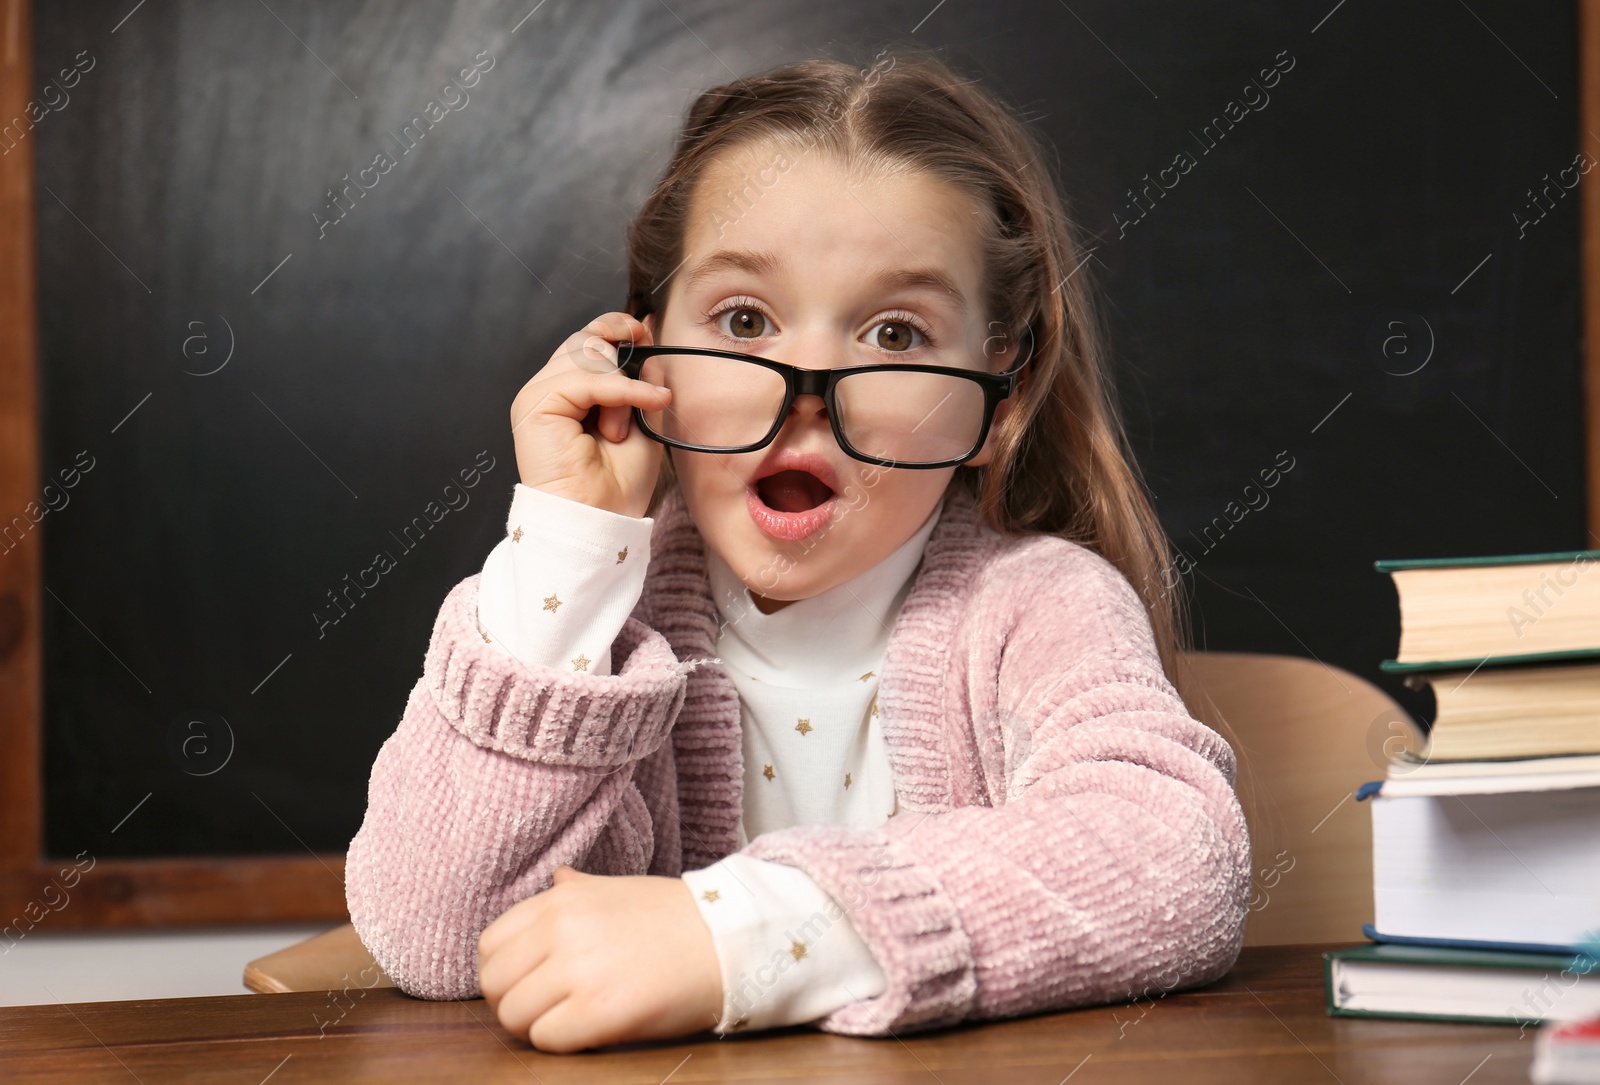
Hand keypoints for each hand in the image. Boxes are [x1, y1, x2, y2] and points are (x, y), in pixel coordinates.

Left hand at [478, 865, 723, 1051]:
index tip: (529, 980)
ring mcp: (578, 971)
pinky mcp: (599, 1012)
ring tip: (572, 1018)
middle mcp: (562, 930)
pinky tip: (592, 1030)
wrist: (729, 940)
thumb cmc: (675, 918)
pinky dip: (562, 1042)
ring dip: (537, 1026)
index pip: (489, 944)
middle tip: (548, 1007)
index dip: (504, 970)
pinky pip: (546, 1040)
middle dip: (515, 1001)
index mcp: (561, 900)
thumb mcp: (619, 889)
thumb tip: (556, 878)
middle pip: (494, 983)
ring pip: (514, 1016)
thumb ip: (576, 891)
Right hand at [510, 311, 671, 518]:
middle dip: (622, 352)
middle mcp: (550, 390)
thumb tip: (648, 345)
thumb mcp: (642, 425)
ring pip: (586, 353)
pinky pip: (586, 378)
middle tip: (646, 386)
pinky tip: (645, 403)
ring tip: (622, 430)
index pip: (586, 341)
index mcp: (570, 394)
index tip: (644, 330)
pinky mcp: (536, 405)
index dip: (615, 328)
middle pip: (584, 339)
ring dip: (620, 388)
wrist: (598, 522)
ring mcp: (539, 395)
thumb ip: (643, 385)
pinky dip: (621, 390)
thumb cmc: (616, 488)